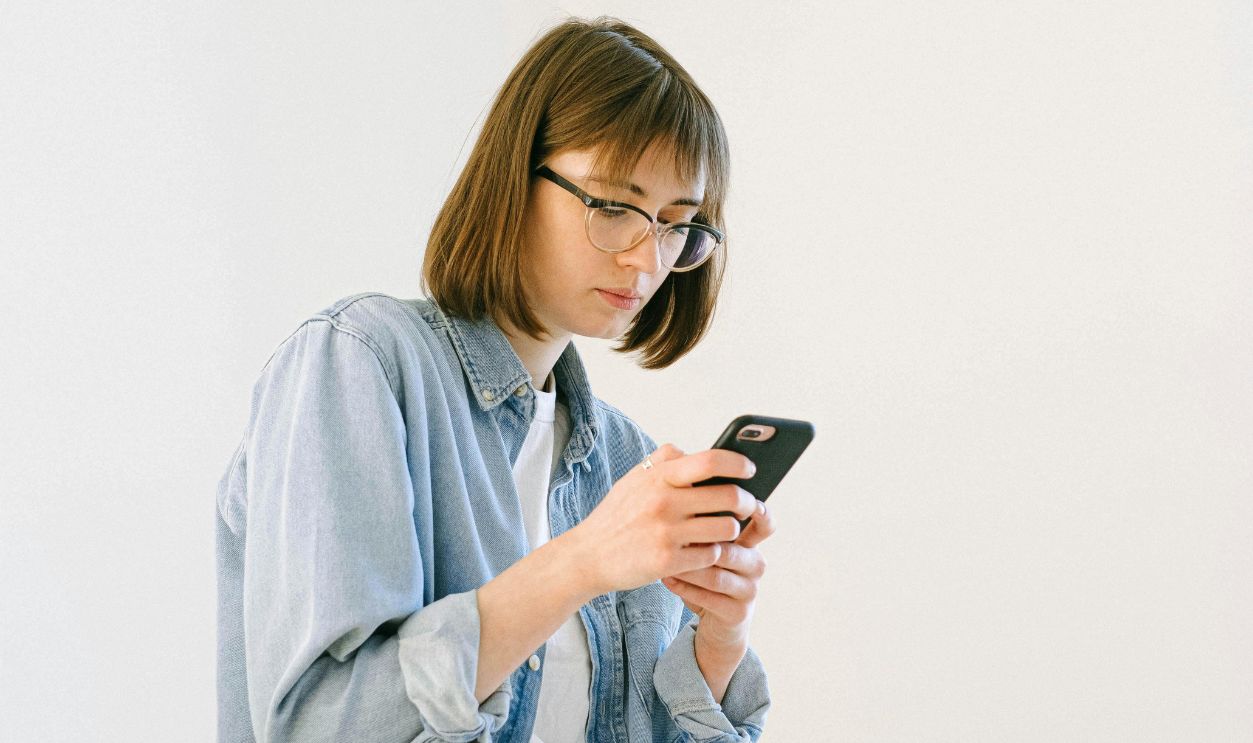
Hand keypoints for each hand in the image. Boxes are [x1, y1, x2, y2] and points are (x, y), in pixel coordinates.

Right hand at [564, 444, 759, 594]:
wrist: (588, 555)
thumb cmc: (617, 515)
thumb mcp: (634, 479)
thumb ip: (663, 462)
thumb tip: (693, 452)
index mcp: (658, 476)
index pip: (711, 461)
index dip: (738, 464)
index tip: (750, 470)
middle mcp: (664, 501)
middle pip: (729, 496)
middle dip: (747, 502)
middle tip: (747, 506)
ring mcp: (666, 532)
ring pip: (726, 528)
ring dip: (731, 531)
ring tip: (724, 531)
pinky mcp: (668, 561)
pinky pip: (711, 555)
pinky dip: (713, 554)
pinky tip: (704, 552)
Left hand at [660, 492, 775, 651]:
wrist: (712, 620)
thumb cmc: (704, 574)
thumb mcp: (706, 547)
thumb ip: (702, 522)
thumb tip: (686, 488)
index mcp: (750, 544)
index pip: (764, 524)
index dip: (759, 512)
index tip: (741, 500)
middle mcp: (755, 564)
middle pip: (730, 548)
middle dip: (699, 543)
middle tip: (672, 534)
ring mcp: (750, 589)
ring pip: (717, 574)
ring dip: (688, 566)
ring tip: (664, 559)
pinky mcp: (738, 612)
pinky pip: (710, 597)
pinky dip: (686, 588)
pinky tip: (668, 579)